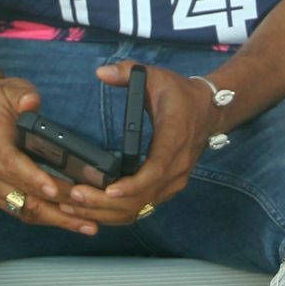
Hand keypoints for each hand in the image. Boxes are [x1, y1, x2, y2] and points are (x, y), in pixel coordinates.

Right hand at [0, 72, 102, 234]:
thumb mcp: (11, 89)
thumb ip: (23, 95)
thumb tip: (31, 103)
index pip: (13, 163)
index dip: (34, 178)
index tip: (54, 190)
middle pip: (24, 191)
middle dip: (58, 204)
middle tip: (89, 212)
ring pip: (24, 208)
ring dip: (56, 219)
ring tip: (86, 225)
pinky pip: (20, 211)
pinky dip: (45, 218)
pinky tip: (69, 222)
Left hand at [60, 62, 222, 225]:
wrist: (209, 111)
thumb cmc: (180, 94)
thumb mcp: (156, 76)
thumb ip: (128, 71)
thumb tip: (101, 73)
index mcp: (174, 139)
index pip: (156, 169)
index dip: (133, 184)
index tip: (109, 190)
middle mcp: (177, 167)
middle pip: (143, 196)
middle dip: (107, 203)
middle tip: (75, 197)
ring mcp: (174, 181)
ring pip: (141, 207)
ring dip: (108, 212)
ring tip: (76, 206)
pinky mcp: (167, 188)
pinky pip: (143, 207)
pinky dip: (118, 213)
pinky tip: (93, 211)